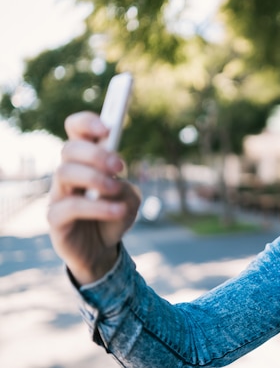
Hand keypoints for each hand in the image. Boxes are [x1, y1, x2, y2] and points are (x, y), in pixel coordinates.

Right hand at [47, 111, 140, 284]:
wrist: (103, 249)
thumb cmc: (115, 215)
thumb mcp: (130, 199)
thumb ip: (125, 187)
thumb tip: (114, 182)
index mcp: (86, 160)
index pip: (76, 129)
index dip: (87, 122)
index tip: (108, 128)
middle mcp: (69, 173)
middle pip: (69, 148)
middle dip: (96, 153)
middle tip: (120, 166)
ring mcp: (59, 195)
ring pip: (64, 172)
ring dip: (95, 178)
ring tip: (116, 190)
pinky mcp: (56, 218)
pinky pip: (69, 207)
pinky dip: (97, 207)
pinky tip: (118, 211)